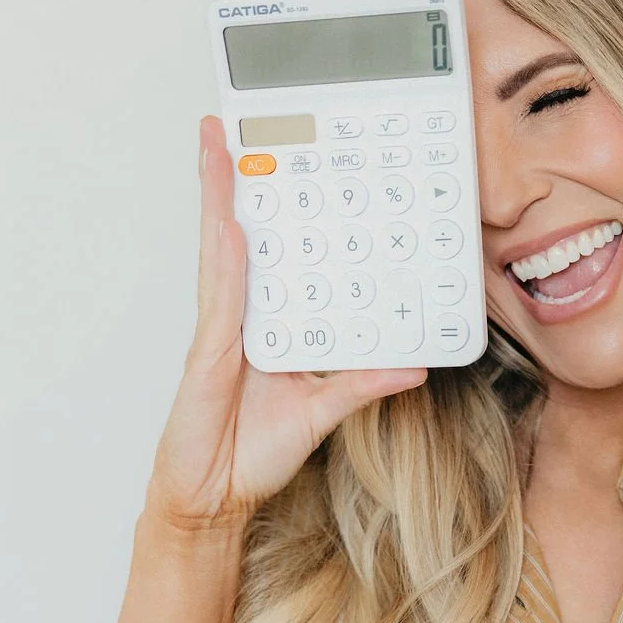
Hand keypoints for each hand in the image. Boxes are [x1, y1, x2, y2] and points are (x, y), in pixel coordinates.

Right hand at [147, 115, 427, 529]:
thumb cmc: (252, 457)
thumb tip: (413, 364)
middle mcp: (239, 318)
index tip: (275, 155)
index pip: (270, 252)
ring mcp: (220, 331)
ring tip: (219, 144)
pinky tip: (230, 222)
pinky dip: (225, 258)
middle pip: (237, 235)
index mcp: (264, 323)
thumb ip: (362, 383)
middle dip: (233, 177)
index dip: (269, 204)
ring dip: (219, 195)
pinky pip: (221, 297)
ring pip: (222, 250)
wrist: (212, 502)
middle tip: (233, 121)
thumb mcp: (324, 413)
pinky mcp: (209, 355)